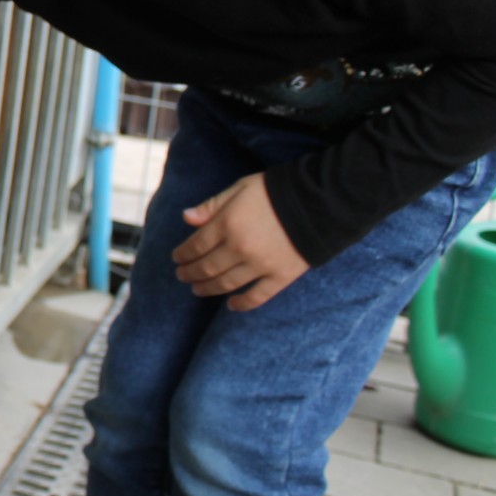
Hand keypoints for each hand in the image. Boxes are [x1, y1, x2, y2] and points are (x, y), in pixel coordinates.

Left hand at [171, 173, 308, 311]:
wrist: (318, 202)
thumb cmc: (275, 191)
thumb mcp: (240, 189)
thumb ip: (212, 205)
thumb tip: (185, 218)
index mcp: (227, 224)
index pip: (195, 245)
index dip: (182, 254)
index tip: (176, 258)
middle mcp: (240, 248)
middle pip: (207, 267)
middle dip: (190, 273)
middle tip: (182, 276)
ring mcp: (260, 265)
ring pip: (226, 284)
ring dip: (208, 288)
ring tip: (197, 289)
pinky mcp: (281, 276)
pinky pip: (257, 296)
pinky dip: (242, 304)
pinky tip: (232, 306)